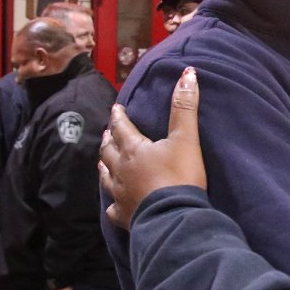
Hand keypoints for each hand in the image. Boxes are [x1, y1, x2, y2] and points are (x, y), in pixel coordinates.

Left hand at [99, 66, 206, 229]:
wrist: (174, 216)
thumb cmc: (179, 175)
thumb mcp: (185, 138)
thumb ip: (185, 107)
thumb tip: (188, 73)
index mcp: (134, 150)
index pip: (122, 128)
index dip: (119, 117)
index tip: (116, 109)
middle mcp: (121, 170)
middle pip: (109, 151)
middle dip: (109, 140)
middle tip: (107, 133)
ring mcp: (121, 195)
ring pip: (107, 178)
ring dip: (104, 167)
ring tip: (102, 162)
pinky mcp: (125, 216)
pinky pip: (114, 209)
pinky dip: (113, 204)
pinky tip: (113, 204)